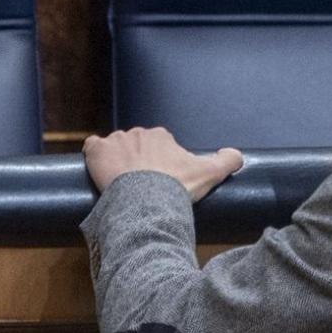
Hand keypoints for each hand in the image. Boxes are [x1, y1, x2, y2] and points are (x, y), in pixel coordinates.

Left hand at [83, 127, 243, 201]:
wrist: (146, 199)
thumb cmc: (177, 186)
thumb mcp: (210, 174)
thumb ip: (227, 161)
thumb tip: (239, 155)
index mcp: (161, 135)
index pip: (158, 144)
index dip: (159, 160)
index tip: (160, 177)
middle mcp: (137, 133)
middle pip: (136, 145)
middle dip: (138, 160)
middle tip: (141, 184)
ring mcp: (115, 141)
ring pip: (115, 147)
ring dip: (117, 160)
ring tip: (121, 184)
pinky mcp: (96, 151)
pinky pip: (92, 147)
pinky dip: (94, 155)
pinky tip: (100, 170)